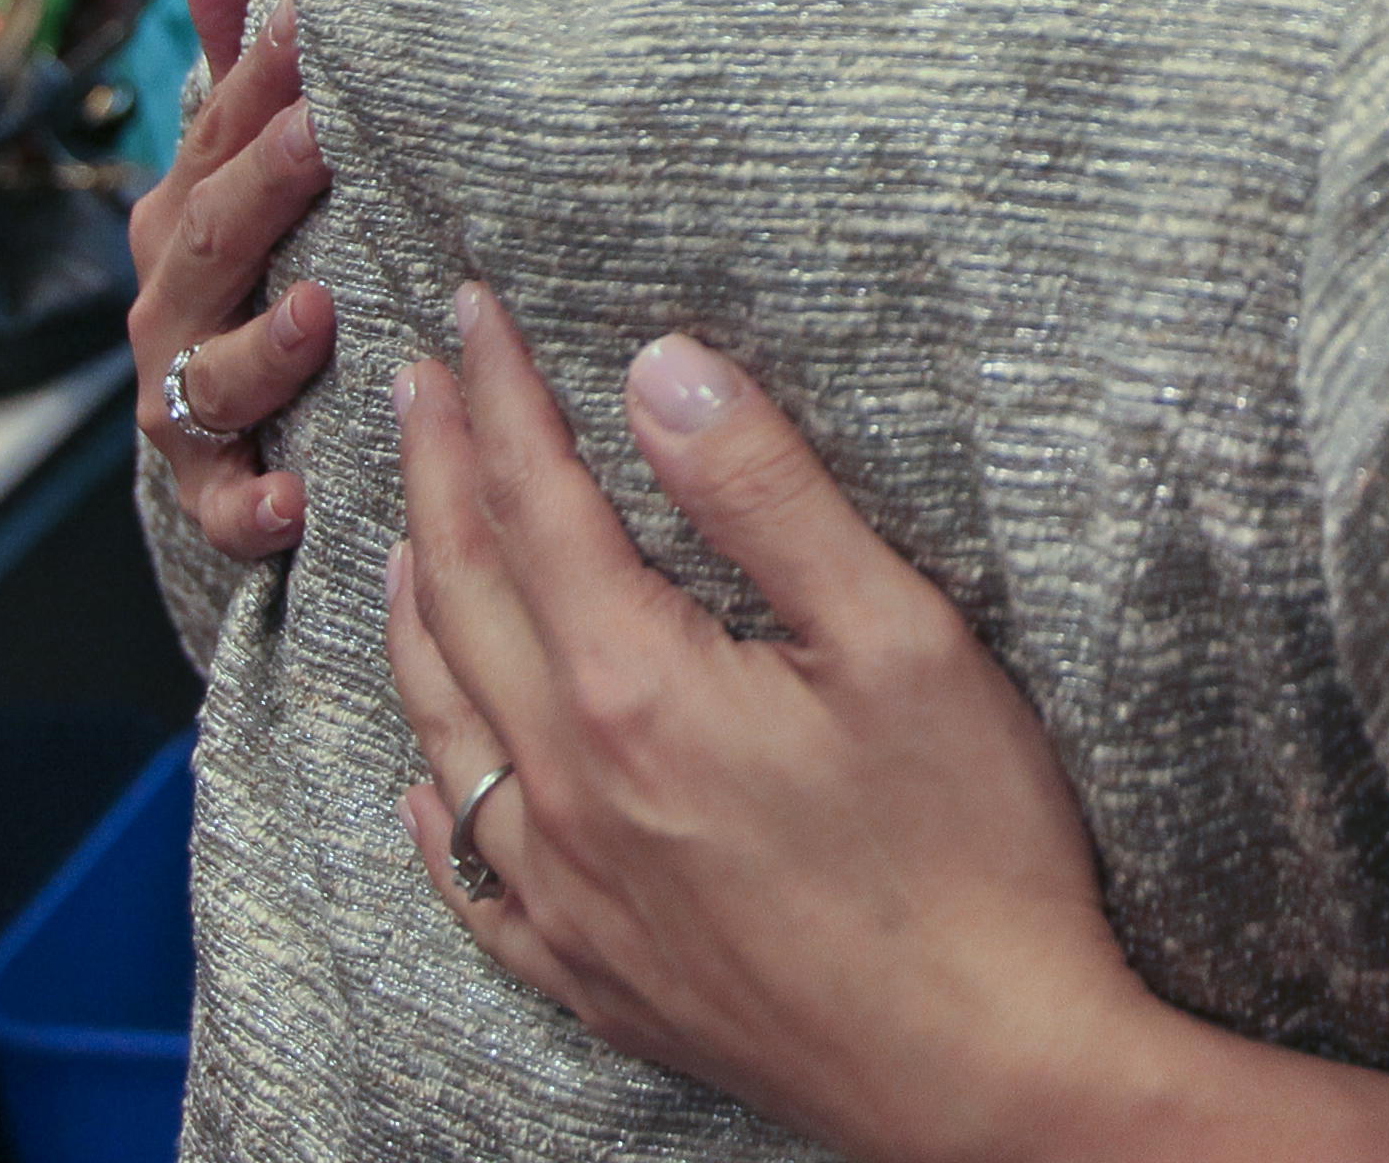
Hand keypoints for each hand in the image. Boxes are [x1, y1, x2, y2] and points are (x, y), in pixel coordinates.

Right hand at [126, 0, 338, 557]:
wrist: (224, 415)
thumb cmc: (250, 248)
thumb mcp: (244, 142)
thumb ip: (241, 34)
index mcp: (188, 206)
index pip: (220, 130)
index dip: (258, 77)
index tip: (308, 24)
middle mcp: (176, 297)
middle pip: (212, 236)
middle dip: (257, 184)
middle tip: (314, 133)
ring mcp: (186, 393)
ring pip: (212, 372)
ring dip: (262, 344)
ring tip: (318, 312)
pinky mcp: (210, 484)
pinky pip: (220, 504)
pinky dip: (249, 507)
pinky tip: (294, 501)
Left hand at [386, 288, 1153, 1162]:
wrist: (988, 1078)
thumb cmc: (972, 856)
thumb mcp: (903, 639)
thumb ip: (768, 495)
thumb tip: (661, 368)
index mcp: (638, 689)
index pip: (537, 501)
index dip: (501, 396)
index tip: (471, 310)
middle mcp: (570, 791)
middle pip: (464, 597)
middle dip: (435, 473)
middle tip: (418, 383)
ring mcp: (568, 895)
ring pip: (445, 723)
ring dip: (414, 610)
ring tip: (400, 535)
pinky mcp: (592, 975)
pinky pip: (468, 871)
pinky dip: (432, 792)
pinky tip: (428, 767)